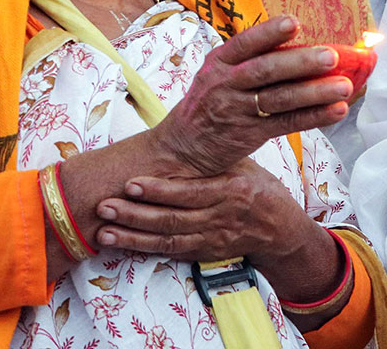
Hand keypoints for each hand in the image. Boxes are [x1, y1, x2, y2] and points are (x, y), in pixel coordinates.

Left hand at [95, 160, 345, 308]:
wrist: (282, 231)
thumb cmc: (261, 189)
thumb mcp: (245, 166)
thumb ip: (215, 158)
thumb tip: (183, 133)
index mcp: (231, 190)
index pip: (188, 192)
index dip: (158, 190)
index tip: (130, 184)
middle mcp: (221, 217)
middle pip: (172, 219)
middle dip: (134, 215)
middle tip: (104, 207)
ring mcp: (213, 239)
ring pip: (168, 240)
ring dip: (133, 237)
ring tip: (104, 232)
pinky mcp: (207, 253)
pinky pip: (173, 253)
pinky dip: (147, 250)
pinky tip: (124, 245)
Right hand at [149, 16, 351, 176]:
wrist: (183, 147)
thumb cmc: (212, 101)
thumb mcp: (220, 73)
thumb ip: (252, 60)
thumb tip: (305, 47)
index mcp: (220, 61)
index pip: (245, 43)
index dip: (269, 32)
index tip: (295, 23)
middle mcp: (226, 84)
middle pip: (266, 70)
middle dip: (301, 63)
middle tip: (332, 56)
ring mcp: (237, 110)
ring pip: (280, 99)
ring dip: (315, 92)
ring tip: (344, 86)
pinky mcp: (249, 135)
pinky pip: (286, 124)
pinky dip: (314, 117)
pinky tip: (337, 111)